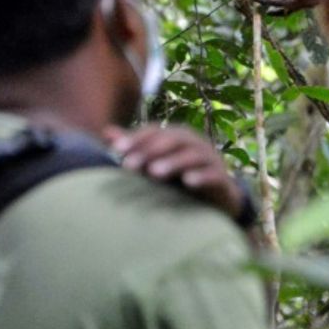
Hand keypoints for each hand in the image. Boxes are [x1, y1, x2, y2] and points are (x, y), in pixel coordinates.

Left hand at [102, 124, 244, 220]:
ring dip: (173, 162)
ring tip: (154, 173)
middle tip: (129, 165)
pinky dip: (201, 177)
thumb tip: (106, 132)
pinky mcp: (222, 178)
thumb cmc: (180, 176)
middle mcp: (194, 143)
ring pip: (191, 156)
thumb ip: (135, 147)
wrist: (218, 197)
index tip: (116, 149)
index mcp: (177, 136)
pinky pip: (213, 174)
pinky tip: (188, 183)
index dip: (136, 138)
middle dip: (150, 151)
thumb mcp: (156, 161)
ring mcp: (210, 159)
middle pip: (172, 140)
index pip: (155, 131)